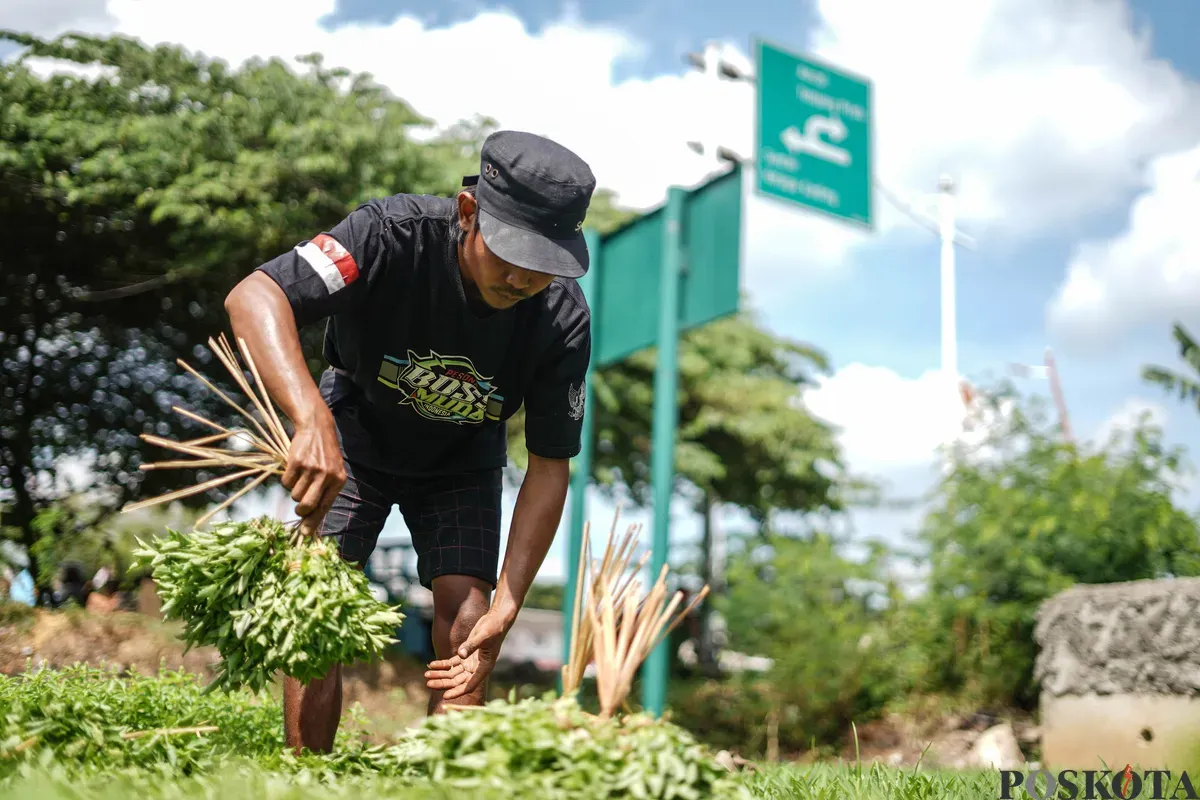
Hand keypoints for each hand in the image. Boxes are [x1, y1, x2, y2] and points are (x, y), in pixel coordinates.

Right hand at [281, 408, 345, 536]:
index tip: (305, 533)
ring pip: (295, 495)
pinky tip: (295, 468)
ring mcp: (311, 469)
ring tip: (301, 477)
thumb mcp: (332, 472)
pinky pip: (286, 482)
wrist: (316, 428)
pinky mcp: (296, 462)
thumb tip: (311, 521)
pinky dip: (287, 479)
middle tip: (299, 507)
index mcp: (338, 481)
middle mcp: (326, 476)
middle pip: (307, 505)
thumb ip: (324, 494)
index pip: (325, 507)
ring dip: (295, 490)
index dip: (314, 521)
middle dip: (301, 510)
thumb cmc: (324, 455)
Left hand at [424, 611, 510, 700]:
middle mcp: (476, 668)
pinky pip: (451, 664)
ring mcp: (470, 662)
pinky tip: (431, 664)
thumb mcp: (483, 636)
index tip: (445, 695)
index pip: (470, 685)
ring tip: (426, 675)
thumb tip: (460, 654)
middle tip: (428, 684)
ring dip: (440, 674)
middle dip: (443, 683)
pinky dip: (442, 665)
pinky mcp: (465, 655)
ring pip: (452, 673)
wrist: (495, 620)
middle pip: (457, 681)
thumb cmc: (493, 628)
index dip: (457, 691)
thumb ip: (472, 645)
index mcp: (484, 668)